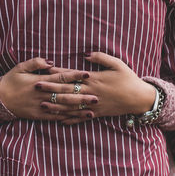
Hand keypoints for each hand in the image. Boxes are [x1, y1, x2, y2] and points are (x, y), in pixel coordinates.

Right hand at [0, 57, 98, 120]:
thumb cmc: (10, 81)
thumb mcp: (19, 68)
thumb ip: (35, 63)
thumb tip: (50, 62)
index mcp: (40, 81)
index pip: (61, 77)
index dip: (75, 76)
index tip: (87, 74)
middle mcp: (43, 94)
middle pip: (66, 94)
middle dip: (82, 95)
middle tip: (97, 96)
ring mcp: (41, 106)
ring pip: (63, 108)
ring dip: (78, 109)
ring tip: (92, 110)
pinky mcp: (39, 116)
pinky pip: (55, 117)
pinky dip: (67, 118)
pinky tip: (77, 119)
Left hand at [34, 52, 155, 124]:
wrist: (139, 98)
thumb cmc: (128, 79)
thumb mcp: (117, 63)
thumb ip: (101, 57)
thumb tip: (86, 54)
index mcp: (94, 79)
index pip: (71, 76)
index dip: (57, 73)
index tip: (44, 71)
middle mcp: (90, 93)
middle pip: (67, 91)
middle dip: (50, 89)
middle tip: (35, 87)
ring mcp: (93, 105)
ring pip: (70, 107)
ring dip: (56, 106)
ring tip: (42, 105)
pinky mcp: (97, 114)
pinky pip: (81, 118)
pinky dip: (70, 120)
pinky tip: (59, 121)